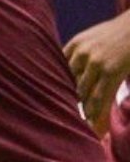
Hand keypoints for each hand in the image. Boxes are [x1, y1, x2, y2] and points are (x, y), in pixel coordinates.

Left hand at [63, 12, 129, 127]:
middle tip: (57, 119)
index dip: (52, 88)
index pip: (56, 71)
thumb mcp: (92, 38)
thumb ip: (78, 54)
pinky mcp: (111, 71)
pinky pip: (100, 96)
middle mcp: (81, 54)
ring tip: (77, 127)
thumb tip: (66, 74)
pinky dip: (96, 112)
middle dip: (64, 102)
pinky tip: (93, 123)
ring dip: (81, 111)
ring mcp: (96, 63)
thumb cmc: (117, 33)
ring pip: (82, 94)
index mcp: (74, 45)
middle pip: (68, 84)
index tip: (45, 103)